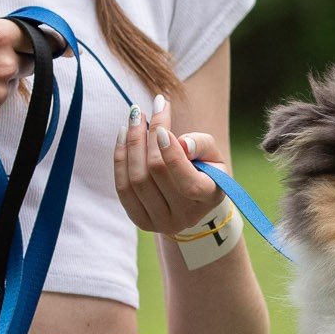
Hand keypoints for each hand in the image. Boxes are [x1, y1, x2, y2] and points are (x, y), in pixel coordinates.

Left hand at [115, 91, 226, 235]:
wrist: (193, 202)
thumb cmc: (205, 171)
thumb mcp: (213, 154)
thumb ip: (202, 144)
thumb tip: (180, 142)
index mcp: (208, 199)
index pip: (188, 183)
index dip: (172, 155)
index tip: (161, 128)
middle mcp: (184, 216)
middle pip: (156, 174)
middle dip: (145, 139)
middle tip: (140, 111)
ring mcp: (160, 222)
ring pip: (136, 180)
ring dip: (131, 144)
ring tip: (133, 118)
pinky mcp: (140, 220)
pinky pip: (123, 188)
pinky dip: (120, 159)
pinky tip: (123, 135)